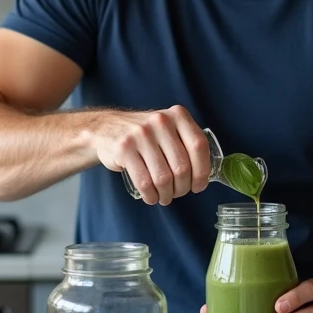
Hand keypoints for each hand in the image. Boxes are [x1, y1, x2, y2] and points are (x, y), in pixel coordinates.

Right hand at [90, 105, 209, 205]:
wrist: (106, 128)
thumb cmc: (145, 135)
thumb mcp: (168, 128)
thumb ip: (186, 142)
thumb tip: (206, 174)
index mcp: (177, 115)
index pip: (198, 146)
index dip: (202, 171)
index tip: (198, 186)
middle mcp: (160, 121)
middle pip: (182, 166)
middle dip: (182, 188)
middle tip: (178, 193)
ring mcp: (141, 134)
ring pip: (163, 178)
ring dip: (167, 195)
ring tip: (164, 197)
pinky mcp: (124, 149)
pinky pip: (144, 182)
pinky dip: (151, 196)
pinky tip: (152, 197)